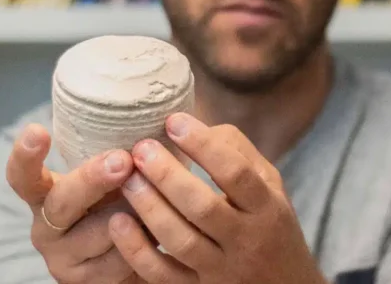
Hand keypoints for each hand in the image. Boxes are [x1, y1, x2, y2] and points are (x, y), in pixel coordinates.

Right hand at [6, 123, 144, 282]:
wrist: (131, 257)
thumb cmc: (119, 202)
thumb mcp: (109, 177)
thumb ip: (113, 155)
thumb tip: (147, 115)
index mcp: (44, 194)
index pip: (22, 176)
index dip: (26, 156)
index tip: (37, 131)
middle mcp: (46, 227)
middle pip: (62, 202)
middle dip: (93, 179)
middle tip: (123, 160)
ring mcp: (62, 259)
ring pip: (99, 232)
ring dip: (133, 211)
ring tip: (157, 195)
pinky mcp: (84, 283)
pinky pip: (120, 260)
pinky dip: (142, 242)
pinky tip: (157, 230)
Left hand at [108, 113, 326, 283]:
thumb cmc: (271, 226)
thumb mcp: (271, 186)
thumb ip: (239, 153)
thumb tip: (196, 126)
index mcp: (267, 207)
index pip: (235, 173)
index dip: (202, 145)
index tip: (174, 121)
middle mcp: (246, 240)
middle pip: (203, 207)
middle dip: (167, 175)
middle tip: (141, 149)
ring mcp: (222, 271)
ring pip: (180, 241)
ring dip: (149, 207)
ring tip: (128, 180)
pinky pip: (162, 276)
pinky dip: (136, 250)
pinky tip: (118, 223)